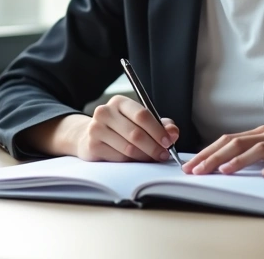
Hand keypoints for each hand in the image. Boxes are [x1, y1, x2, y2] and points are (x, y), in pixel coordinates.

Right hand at [59, 95, 179, 161]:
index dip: (157, 130)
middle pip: (136, 133)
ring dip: (144, 156)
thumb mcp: (139, 122)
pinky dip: (131, 162)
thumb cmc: (121, 128)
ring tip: (152, 158)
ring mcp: (96, 128)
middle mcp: (105, 112)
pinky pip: (118, 158)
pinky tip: (135, 160)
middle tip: (163, 155)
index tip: (168, 142)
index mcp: (119, 102)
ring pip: (128, 148)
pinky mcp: (92, 145)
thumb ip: (160, 125)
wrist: (90, 136)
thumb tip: (173, 132)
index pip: (142, 115)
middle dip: (154, 147)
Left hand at [181, 126, 263, 177]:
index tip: (191, 166)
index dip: (208, 152)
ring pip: (258, 149)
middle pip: (237, 143)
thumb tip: (225, 164)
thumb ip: (255, 154)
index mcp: (263, 133)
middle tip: (196, 170)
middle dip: (213, 156)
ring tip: (223, 171)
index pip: (228, 140)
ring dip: (238, 161)